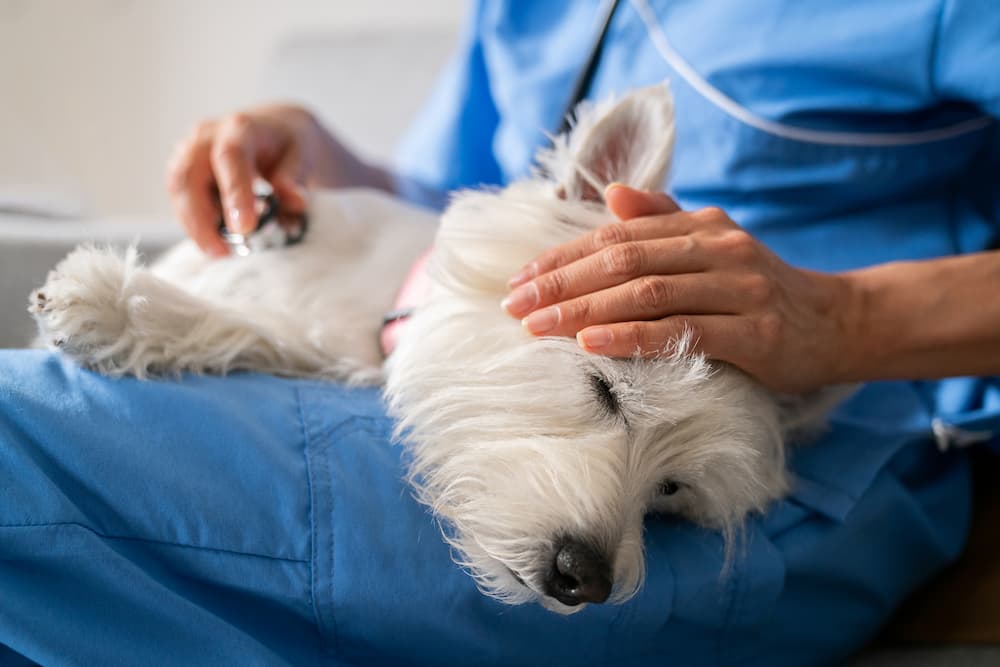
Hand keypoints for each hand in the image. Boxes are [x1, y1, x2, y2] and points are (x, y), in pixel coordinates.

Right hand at [165, 105, 387, 255]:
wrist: (273, 130)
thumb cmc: (288, 144)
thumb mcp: (303, 154)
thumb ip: (295, 177)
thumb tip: (294, 202)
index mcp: (241, 128)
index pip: (231, 157)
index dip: (234, 193)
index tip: (244, 229)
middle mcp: (207, 136)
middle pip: (189, 175)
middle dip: (201, 219)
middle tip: (221, 253)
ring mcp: (189, 150)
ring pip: (178, 189)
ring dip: (193, 225)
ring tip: (219, 252)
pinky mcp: (182, 168)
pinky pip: (179, 198)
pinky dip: (193, 222)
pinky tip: (213, 239)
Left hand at [502, 184, 852, 392]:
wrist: (840, 322)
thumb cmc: (763, 290)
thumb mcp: (716, 246)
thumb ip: (664, 218)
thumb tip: (611, 194)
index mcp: (701, 226)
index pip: (617, 234)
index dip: (564, 256)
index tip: (521, 280)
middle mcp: (718, 249)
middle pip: (623, 259)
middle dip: (562, 282)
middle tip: (514, 305)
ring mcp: (738, 289)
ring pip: (645, 293)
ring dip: (584, 310)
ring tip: (538, 326)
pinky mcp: (754, 333)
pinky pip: (681, 332)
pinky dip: (631, 336)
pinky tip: (591, 344)